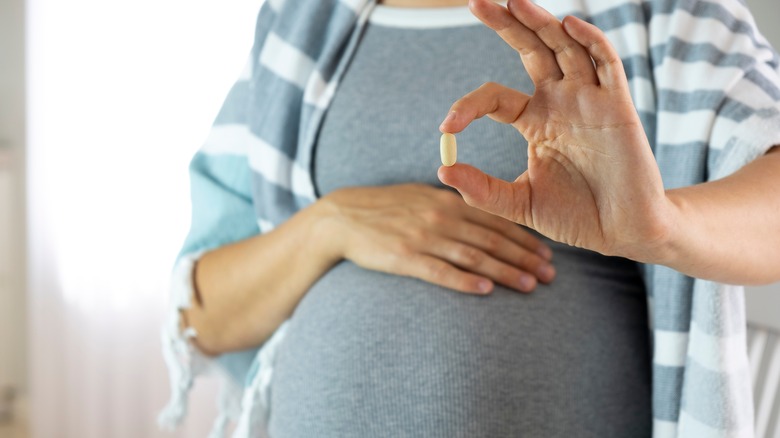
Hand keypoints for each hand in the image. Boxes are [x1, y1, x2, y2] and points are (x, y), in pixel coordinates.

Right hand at [318, 184, 554, 293]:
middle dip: (525, 257)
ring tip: (530, 285)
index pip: (495, 220)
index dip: (524, 237)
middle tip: (551, 275)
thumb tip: (481, 220)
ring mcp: (424, 237)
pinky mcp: (405, 257)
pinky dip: (465, 280)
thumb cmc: (384, 209)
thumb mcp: (421, 198)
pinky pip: (440, 271)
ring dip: (505, 271)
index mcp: (447, 202)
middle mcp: (441, 217)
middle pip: (492, 239)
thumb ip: (452, 208)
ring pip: (474, 255)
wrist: (342, 217)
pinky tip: (485, 290)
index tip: (546, 253)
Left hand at [438, 0, 673, 261]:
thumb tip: (442, 169)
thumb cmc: (576, 217)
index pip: (495, 98)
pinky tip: (568, 24)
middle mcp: (560, 102)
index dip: (468, 106)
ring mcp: (588, 100)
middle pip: (531, 50)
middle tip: (476, 2)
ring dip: (540, 23)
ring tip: (514, 2)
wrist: (623, 233)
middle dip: (505, 25)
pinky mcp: (617, 106)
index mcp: (535, 121)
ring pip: (564, 48)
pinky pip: (606, 64)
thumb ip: (483, 191)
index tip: (447, 127)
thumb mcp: (520, 204)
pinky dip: (589, 41)